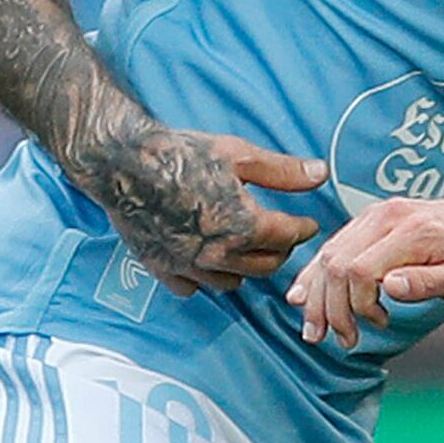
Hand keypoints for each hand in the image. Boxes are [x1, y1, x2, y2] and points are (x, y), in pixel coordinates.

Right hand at [77, 125, 329, 291]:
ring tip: (246, 248)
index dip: (303, 228)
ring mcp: (190, 267)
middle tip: (281, 235)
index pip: (289, 237)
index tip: (307, 223)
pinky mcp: (164, 270)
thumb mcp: (238, 154)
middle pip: (267, 265)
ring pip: (234, 282)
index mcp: (243, 226)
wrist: (122, 164)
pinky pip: (194, 288)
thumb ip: (283, 171)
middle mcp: (219, 255)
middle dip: (280, 250)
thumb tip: (320, 172)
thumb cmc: (180, 154)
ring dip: (245, 267)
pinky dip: (205, 278)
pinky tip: (207, 260)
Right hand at [291, 190, 443, 345]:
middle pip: (336, 263)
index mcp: (411, 231)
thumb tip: (389, 288)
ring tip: (315, 329)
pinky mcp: (372, 220)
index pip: (359, 270)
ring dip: (317, 295)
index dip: (358, 306)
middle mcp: (386, 217)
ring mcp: (376, 215)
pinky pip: (334, 245)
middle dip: (329, 307)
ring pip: (329, 254)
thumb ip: (429, 282)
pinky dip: (317, 273)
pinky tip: (303, 294)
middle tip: (339, 340)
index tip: (377, 325)